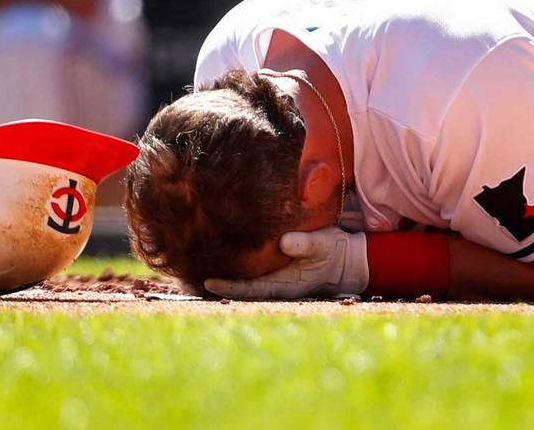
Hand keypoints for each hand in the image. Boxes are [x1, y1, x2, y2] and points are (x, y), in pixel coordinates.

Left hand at [203, 226, 368, 299]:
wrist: (345, 258)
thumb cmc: (333, 251)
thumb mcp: (325, 244)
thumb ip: (307, 243)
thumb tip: (285, 242)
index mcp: (284, 285)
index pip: (250, 289)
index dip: (228, 287)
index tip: (207, 281)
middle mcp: (274, 286)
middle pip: (240, 289)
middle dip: (217, 285)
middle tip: (188, 276)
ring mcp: (274, 280)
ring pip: (243, 282)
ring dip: (223, 278)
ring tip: (194, 268)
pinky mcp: (275, 271)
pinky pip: (250, 274)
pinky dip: (235, 270)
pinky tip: (218, 258)